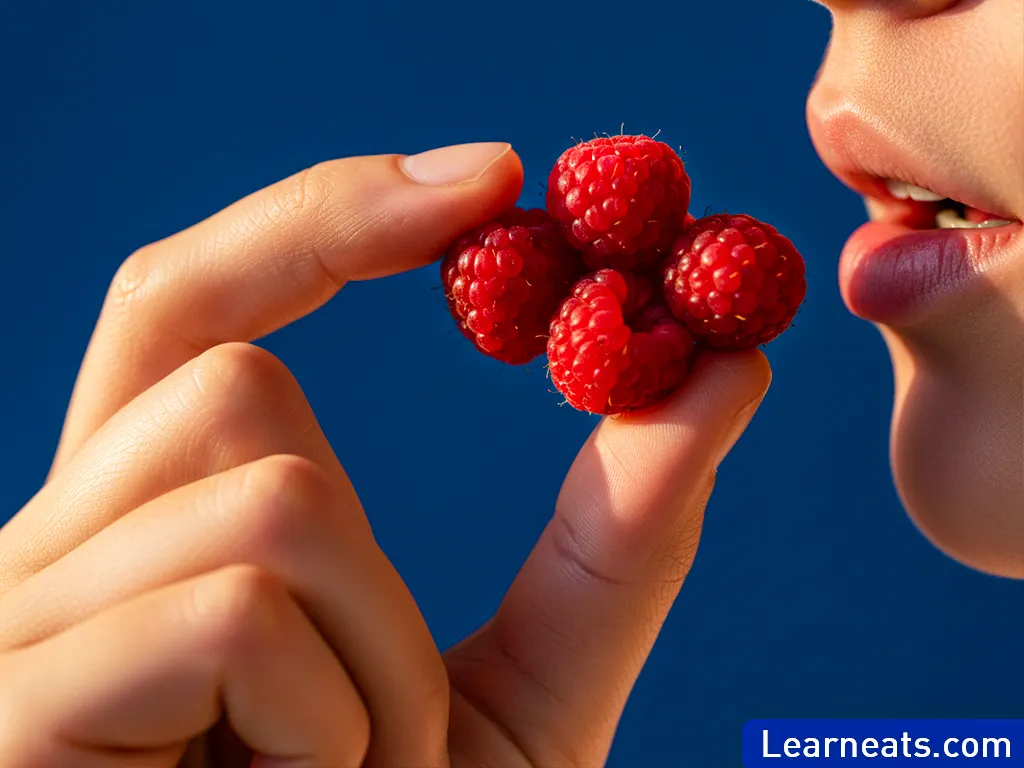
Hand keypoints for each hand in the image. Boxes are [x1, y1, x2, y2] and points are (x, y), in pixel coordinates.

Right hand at [0, 142, 769, 766]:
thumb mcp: (517, 695)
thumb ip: (614, 537)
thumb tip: (718, 368)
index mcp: (141, 539)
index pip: (189, 315)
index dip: (319, 223)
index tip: (487, 178)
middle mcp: (47, 559)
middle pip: (228, 376)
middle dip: (367, 539)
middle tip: (386, 721)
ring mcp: (16, 630)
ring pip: (265, 493)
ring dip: (371, 658)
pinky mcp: (18, 705)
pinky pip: (240, 602)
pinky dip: (334, 712)